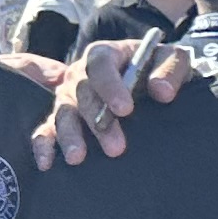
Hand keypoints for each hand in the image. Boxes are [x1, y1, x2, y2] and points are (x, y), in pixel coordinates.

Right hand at [27, 38, 194, 170]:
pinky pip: (44, 130)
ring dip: (69, 135)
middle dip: (98, 121)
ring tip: (78, 158)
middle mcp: (81, 74)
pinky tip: (46, 164)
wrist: (151, 83)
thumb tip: (161, 90)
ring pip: (62, 114)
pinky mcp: (61, 119)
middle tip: (116, 148)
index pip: (101, 65)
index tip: (126, 109)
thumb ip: (170, 69)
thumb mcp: (174, 61)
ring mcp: (68, 97)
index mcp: (105, 54)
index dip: (110, 86)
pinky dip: (43, 145)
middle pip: (82, 94)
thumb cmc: (161, 70)